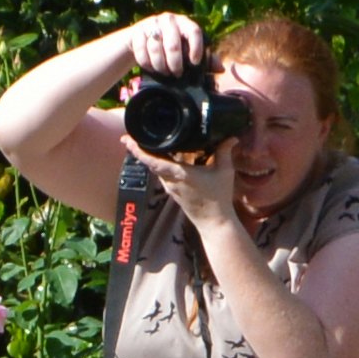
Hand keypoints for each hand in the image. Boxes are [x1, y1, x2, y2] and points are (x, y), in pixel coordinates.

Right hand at [110, 10, 207, 76]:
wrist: (141, 39)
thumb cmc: (169, 45)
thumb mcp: (186, 50)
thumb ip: (204, 58)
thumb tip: (221, 68)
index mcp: (184, 22)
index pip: (194, 31)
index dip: (196, 48)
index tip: (194, 63)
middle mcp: (168, 19)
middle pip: (173, 44)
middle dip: (175, 63)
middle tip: (176, 73)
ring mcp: (151, 24)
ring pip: (155, 48)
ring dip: (160, 65)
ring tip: (164, 72)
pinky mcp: (136, 31)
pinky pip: (141, 51)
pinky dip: (146, 63)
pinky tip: (150, 68)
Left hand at [129, 130, 251, 235]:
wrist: (214, 222)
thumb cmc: (219, 197)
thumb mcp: (224, 172)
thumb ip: (225, 152)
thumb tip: (231, 137)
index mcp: (179, 174)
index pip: (153, 161)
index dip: (138, 150)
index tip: (127, 140)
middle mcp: (170, 181)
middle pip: (150, 163)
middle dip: (139, 149)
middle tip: (130, 135)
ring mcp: (170, 188)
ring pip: (155, 169)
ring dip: (149, 156)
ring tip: (144, 141)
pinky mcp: (173, 192)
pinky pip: (162, 174)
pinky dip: (159, 164)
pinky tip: (163, 156)